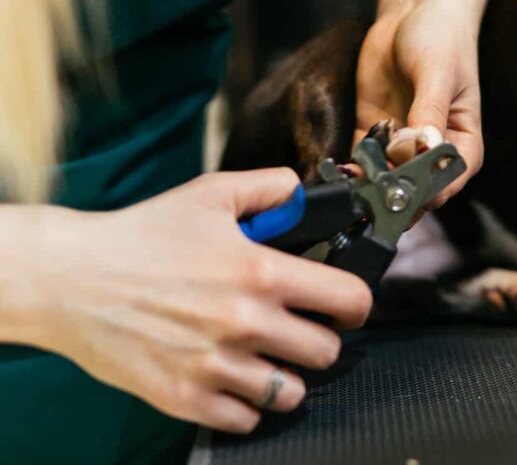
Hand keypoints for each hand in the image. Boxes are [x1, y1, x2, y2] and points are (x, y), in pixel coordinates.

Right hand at [27, 170, 372, 432]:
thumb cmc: (140, 236)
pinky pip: (245, 419)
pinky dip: (246, 404)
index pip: (348, 300)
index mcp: (260, 273)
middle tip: (299, 330)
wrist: (71, 280)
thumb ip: (269, 187)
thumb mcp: (211, 195)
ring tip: (267, 358)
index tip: (344, 305)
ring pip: (291, 392)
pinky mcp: (185, 397)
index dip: (355, 303)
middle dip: (319, 339)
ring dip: (286, 376)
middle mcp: (245, 323)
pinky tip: (233, 380)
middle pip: (326, 352)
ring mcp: (216, 365)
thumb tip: (304, 191)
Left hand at [355, 0, 482, 205]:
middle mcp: (433, 150)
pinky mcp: (375, 131)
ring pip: (386, 179)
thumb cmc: (442, 39)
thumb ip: (430, 112)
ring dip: (369, 185)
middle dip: (393, 194)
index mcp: (462, 142)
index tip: (402, 189)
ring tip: (352, 183)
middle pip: (416, 188)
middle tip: (370, 192)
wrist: (413, 12)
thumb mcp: (438, 73)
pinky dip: (352, 168)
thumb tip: (423, 149)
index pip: (449, 181)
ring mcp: (402, 143)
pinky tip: (341, 170)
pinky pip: (362, 160)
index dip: (427, 192)